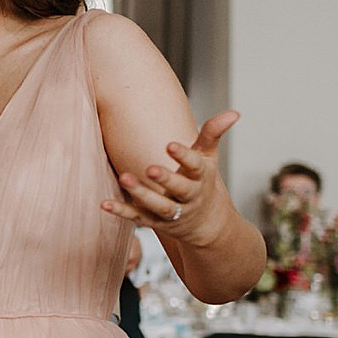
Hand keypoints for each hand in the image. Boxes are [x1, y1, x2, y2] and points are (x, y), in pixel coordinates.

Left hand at [103, 110, 239, 240]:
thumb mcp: (209, 159)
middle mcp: (189, 196)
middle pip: (179, 189)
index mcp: (201, 177)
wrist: (206, 225)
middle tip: (149, 168)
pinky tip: (104, 204)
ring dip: (141, 194)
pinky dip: (121, 212)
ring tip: (124, 178)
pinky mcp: (156, 222)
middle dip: (165, 180)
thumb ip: (212, 134)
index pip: (196, 166)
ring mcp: (172, 212)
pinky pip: (138, 218)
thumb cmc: (202, 183)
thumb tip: (233, 112)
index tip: (170, 145)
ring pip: (158, 206)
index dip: (184, 156)